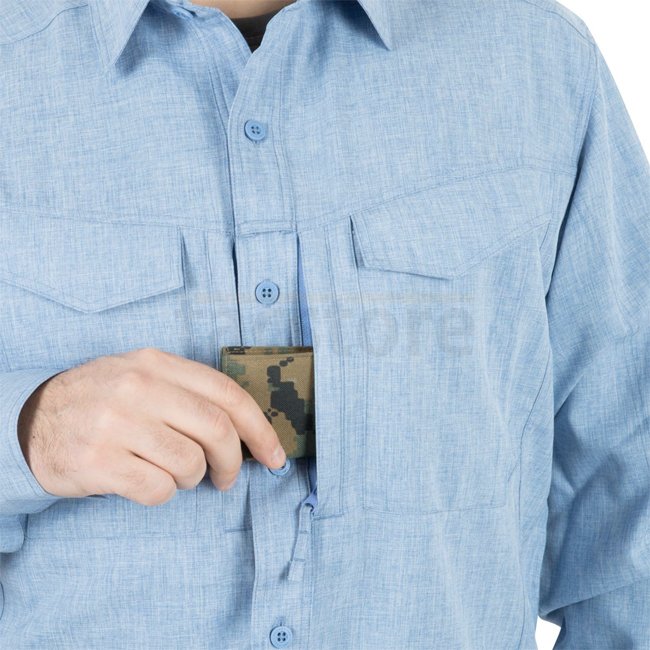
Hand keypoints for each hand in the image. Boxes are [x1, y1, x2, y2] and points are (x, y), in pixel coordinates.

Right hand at [16, 348, 286, 505]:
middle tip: (227, 478)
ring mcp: (116, 423)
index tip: (275, 456)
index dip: (260, 429)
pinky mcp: (98, 461)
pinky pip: (158, 489)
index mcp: (156, 363)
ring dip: (192, 478)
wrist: (31, 418)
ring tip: (174, 474)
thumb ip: (189, 393)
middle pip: (217, 429)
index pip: (227, 394)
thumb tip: (247, 431)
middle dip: (234, 461)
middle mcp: (138, 387)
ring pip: (190, 463)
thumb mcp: (142, 376)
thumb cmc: (102, 401)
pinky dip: (163, 493)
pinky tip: (145, 482)